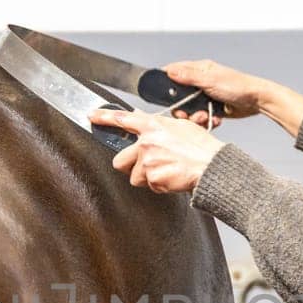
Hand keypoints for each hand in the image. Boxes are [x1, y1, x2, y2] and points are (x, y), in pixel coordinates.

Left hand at [91, 108, 225, 193]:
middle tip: (143, 165)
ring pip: (135, 177)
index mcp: (152, 126)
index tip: (91, 116)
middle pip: (119, 160)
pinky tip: (172, 177)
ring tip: (166, 170)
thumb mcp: (179, 125)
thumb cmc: (200, 145)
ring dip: (146, 177)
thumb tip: (138, 116)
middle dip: (128, 166)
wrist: (211, 164)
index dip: (104, 118)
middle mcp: (146, 142)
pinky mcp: (154, 179)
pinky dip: (159, 185)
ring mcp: (148, 162)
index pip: (122, 119)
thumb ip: (155, 123)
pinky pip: (150, 186)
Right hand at [158, 59, 271, 129]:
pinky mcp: (212, 108)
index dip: (166, 83)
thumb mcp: (210, 80)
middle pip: (179, 96)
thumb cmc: (238, 86)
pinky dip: (205, 121)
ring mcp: (206, 96)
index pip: (174, 72)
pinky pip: (201, 116)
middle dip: (183, 108)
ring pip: (189, 109)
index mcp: (199, 70)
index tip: (165, 96)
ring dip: (195, 117)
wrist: (257, 101)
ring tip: (205, 117)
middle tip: (188, 114)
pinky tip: (214, 120)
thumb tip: (170, 71)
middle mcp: (200, 82)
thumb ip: (189, 76)